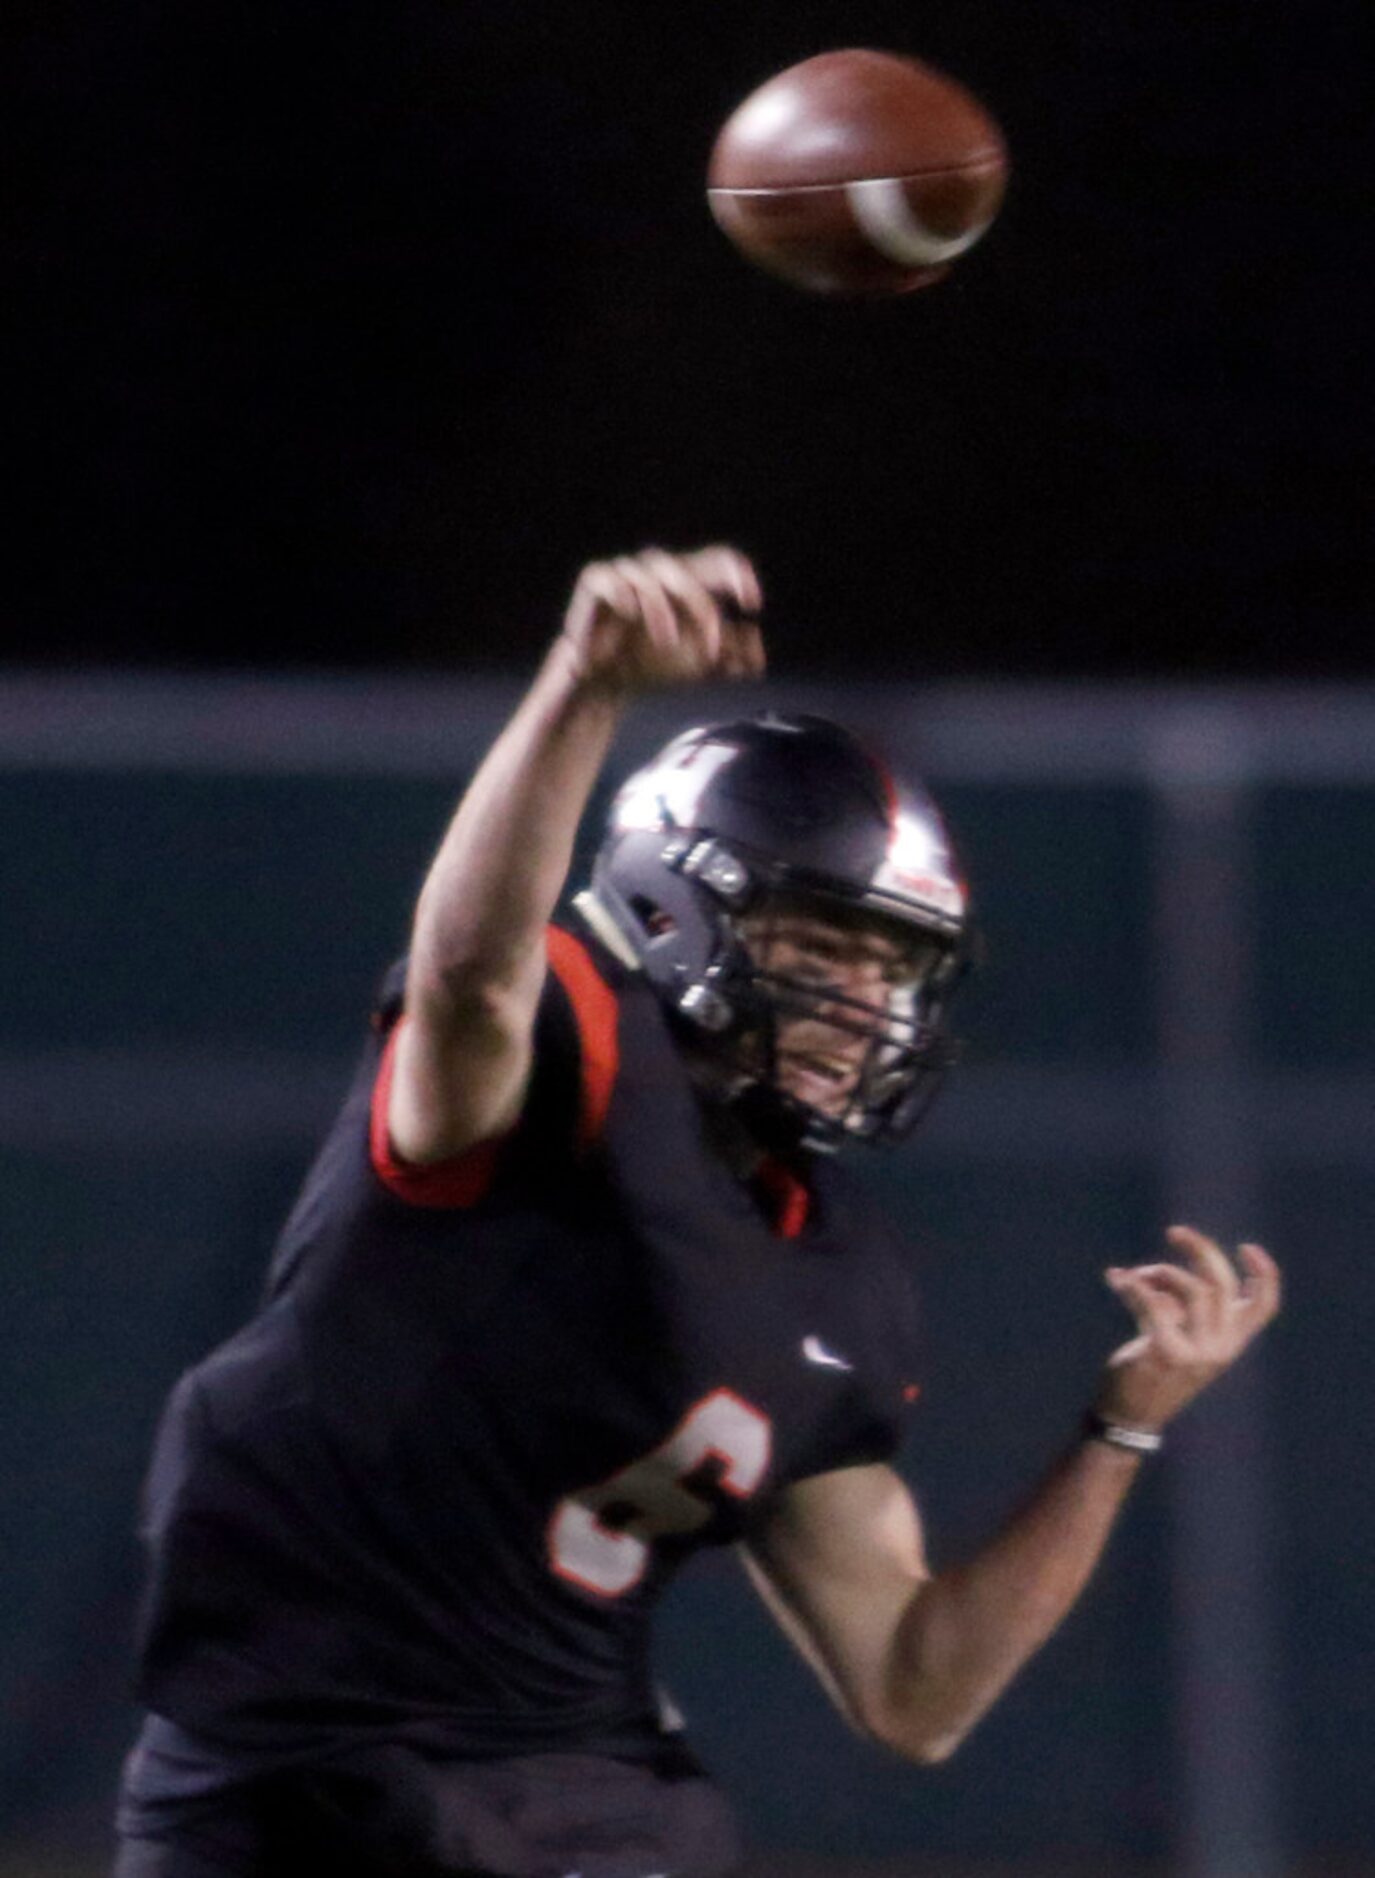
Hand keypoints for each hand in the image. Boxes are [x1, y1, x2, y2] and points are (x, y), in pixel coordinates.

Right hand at [557, 545, 764, 696]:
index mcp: (684, 583)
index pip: (717, 560)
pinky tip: (629, 614)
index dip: (739, 575)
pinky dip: (622, 594)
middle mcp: (657, 573)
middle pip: (687, 571)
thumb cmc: (648, 664)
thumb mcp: (696, 663)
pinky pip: (609, 577)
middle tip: (710, 650)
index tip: (753, 605)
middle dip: (702, 610)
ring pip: (651, 576)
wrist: (601, 683)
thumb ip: (728, 654)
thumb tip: (757, 654)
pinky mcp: (594, 582)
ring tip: (667, 642)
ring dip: (663, 610)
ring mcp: (625, 574)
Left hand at [1097, 1225, 1281, 1430]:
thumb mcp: (1180, 1337)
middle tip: (1175, 1232)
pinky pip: (1154, 1303)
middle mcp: (1221, 1348)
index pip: (1263, 1307)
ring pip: (1191, 1288)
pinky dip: (1132, 1285)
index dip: (1264, 1275)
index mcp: (1231, 1343)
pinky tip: (1113, 1278)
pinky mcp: (1166, 1353)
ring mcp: (1197, 1353)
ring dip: (1158, 1272)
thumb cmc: (1153, 1370)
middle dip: (1200, 1249)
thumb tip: (1161, 1275)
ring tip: (1133, 1277)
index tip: (1247, 1247)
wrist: (1130, 1415)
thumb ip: (1182, 1308)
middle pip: (1221, 1284)